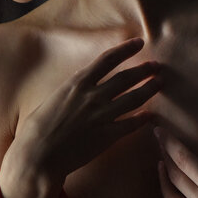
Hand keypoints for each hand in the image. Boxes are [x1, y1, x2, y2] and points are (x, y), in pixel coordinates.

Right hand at [0, 37, 160, 197]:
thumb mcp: (53, 99)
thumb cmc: (37, 129)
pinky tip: (151, 116)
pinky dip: (143, 119)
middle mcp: (92, 96)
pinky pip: (131, 125)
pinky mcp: (107, 136)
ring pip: (134, 98)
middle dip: (144, 69)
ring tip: (160, 83)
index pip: (107, 60)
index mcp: (77, 83)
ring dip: (149, 89)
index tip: (139, 42)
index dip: (125, 49)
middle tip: (157, 65)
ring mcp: (102, 116)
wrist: (39, 155)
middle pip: (126, 78)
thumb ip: (70, 92)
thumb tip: (78, 89)